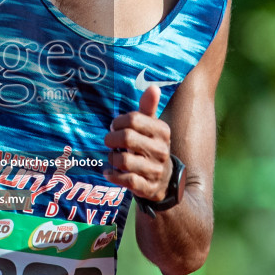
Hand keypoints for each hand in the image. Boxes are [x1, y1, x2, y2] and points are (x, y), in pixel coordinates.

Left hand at [104, 84, 172, 202]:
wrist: (165, 181)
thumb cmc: (151, 147)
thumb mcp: (152, 128)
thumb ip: (148, 108)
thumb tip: (153, 87)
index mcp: (162, 131)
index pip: (133, 119)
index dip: (117, 122)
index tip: (114, 126)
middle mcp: (161, 150)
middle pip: (127, 138)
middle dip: (111, 139)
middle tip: (109, 141)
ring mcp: (155, 170)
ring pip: (123, 160)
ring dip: (112, 158)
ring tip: (113, 157)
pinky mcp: (148, 187)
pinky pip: (126, 180)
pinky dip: (113, 175)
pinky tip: (109, 171)